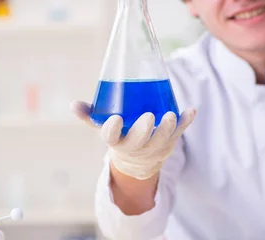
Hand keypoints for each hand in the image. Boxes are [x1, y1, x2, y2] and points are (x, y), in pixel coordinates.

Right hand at [71, 101, 196, 179]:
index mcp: (116, 141)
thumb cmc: (118, 135)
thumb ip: (89, 114)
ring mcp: (154, 146)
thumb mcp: (102, 127)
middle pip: (139, 140)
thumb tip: (73, 105)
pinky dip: (186, 122)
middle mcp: (135, 146)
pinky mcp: (169, 142)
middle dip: (144, 130)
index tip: (115, 119)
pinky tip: (191, 110)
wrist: (136, 160)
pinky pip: (179, 133)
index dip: (112, 129)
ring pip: (162, 139)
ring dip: (167, 128)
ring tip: (171, 115)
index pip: (111, 137)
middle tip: (149, 116)